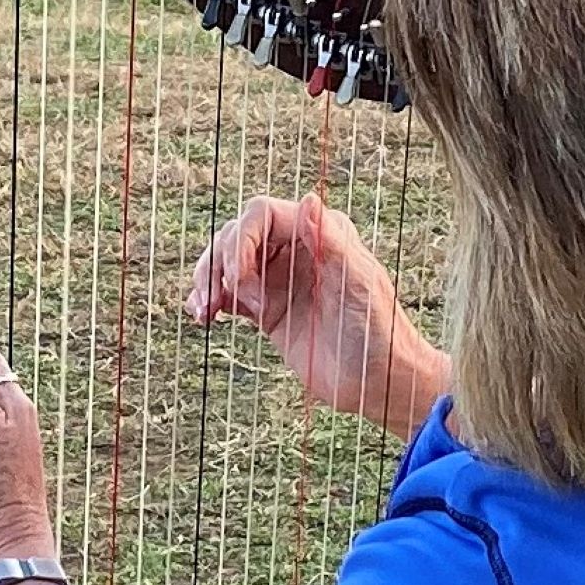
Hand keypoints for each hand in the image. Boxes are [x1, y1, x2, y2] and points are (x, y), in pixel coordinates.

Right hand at [184, 192, 449, 441]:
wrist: (380, 384)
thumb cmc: (381, 331)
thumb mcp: (359, 285)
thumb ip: (332, 242)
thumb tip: (308, 199)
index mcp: (317, 235)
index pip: (260, 214)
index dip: (241, 239)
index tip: (239, 276)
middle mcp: (293, 250)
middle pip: (235, 236)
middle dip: (219, 262)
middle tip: (224, 298)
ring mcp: (277, 280)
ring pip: (225, 263)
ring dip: (207, 280)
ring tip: (203, 310)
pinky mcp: (266, 310)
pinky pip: (228, 294)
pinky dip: (210, 301)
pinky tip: (203, 316)